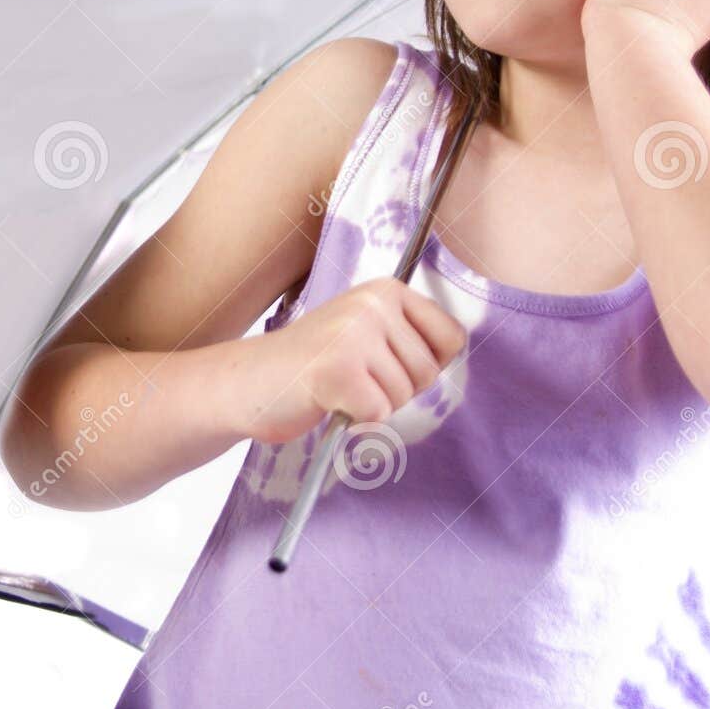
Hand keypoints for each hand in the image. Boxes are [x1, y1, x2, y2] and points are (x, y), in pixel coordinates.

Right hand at [226, 277, 467, 444]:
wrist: (250, 382)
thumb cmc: (312, 364)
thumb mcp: (365, 330)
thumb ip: (407, 334)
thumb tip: (459, 346)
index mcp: (385, 289)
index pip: (452, 336)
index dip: (428, 364)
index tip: (391, 364)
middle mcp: (372, 304)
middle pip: (428, 372)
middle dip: (397, 389)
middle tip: (355, 378)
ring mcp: (354, 335)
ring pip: (403, 395)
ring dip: (373, 404)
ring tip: (339, 386)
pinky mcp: (338, 370)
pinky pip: (378, 413)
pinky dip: (356, 419)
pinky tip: (328, 400)